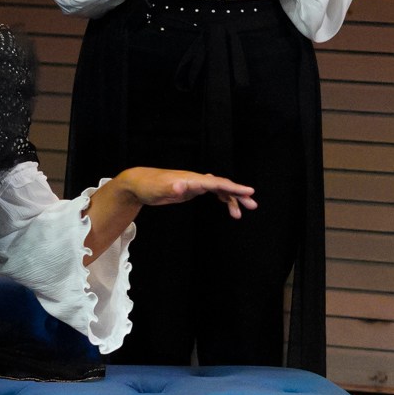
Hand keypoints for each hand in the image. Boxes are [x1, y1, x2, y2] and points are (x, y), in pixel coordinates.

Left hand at [119, 167, 258, 219]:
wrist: (140, 183)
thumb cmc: (149, 186)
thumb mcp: (158, 189)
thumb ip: (171, 188)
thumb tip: (181, 187)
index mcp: (192, 179)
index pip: (216, 183)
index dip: (233, 187)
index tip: (249, 191)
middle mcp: (196, 180)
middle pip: (222, 185)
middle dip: (238, 194)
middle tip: (253, 204)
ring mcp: (196, 184)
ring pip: (220, 190)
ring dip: (232, 200)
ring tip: (240, 215)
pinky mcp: (193, 190)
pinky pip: (214, 193)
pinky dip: (223, 200)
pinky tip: (229, 208)